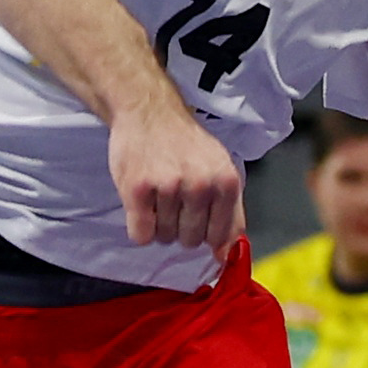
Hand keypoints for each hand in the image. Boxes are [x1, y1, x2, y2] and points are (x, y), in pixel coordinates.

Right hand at [108, 103, 245, 270]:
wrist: (149, 111)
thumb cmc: (186, 144)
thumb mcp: (220, 169)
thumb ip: (230, 213)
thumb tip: (223, 256)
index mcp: (227, 182)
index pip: (219, 236)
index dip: (204, 231)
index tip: (194, 213)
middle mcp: (201, 186)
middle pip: (190, 241)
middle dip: (180, 226)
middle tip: (172, 198)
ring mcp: (169, 187)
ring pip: (164, 237)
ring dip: (158, 222)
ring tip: (157, 192)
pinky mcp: (138, 189)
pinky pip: (141, 235)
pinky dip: (139, 226)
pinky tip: (142, 201)